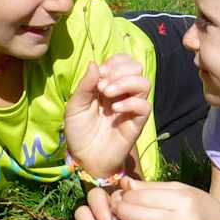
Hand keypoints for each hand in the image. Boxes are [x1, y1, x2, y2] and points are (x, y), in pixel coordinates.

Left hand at [63, 54, 150, 176]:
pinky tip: (115, 110)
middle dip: (119, 71)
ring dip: (125, 83)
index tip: (100, 74)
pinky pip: (145, 106)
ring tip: (108, 95)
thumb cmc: (79, 131)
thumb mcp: (75, 106)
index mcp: (110, 84)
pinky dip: (131, 103)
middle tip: (102, 86)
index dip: (114, 62)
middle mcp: (124, 93)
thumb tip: (94, 63)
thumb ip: (85, 85)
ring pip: (144, 83)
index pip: (124, 61)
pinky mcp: (137, 123)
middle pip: (137, 67)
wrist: (84, 158)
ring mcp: (132, 107)